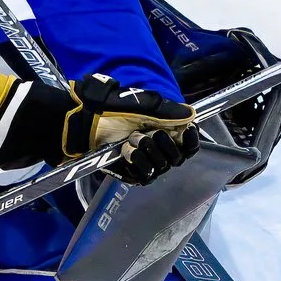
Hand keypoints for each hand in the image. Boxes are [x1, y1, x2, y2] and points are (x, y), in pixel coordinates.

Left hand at [71, 75, 201, 186]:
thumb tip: (191, 114)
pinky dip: (139, 163)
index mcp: (168, 132)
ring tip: (132, 139)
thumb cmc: (114, 111)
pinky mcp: (134, 174)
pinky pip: (147, 176)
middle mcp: (161, 150)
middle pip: (180, 158)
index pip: (191, 145)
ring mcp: (148, 163)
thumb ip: (168, 111)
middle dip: (166, 144)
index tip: (186, 131)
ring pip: (163, 167)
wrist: (89, 123)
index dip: (192, 140)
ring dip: (149, 151)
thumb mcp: (144, 105)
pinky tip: (127, 152)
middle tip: (148, 133)